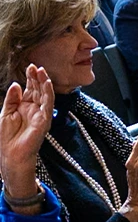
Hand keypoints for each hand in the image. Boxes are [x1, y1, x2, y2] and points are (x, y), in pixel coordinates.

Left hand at [0, 66, 54, 204]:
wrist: (10, 154)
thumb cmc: (6, 137)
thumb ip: (12, 99)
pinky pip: (48, 104)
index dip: (30, 78)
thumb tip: (16, 84)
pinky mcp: (44, 120)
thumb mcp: (5, 113)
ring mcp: (40, 114)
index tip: (29, 67)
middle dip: (36, 77)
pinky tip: (46, 83)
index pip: (30, 89)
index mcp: (24, 106)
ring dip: (44, 82)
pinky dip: (48, 93)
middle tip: (35, 66)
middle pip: (38, 89)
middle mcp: (34, 109)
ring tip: (41, 71)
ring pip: (45, 94)